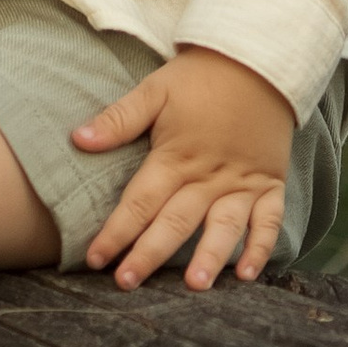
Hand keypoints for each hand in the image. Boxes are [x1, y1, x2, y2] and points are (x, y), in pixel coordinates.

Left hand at [72, 45, 295, 291]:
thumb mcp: (155, 90)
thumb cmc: (200, 78)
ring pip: (224, 226)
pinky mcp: (270, 183)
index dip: (116, 231)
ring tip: (196, 285)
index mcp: (176, 156)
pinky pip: (269, 221)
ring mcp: (242, 182)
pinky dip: (261, 247)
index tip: (95, 258)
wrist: (258, 61)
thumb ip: (119, 119)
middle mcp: (208, 176)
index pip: (140, 201)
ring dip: (209, 256)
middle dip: (150, 254)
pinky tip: (248, 275)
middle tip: (128, 283)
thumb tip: (78, 139)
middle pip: (175, 221)